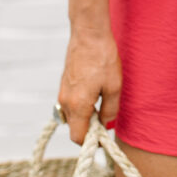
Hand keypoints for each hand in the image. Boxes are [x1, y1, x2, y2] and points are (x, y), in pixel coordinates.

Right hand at [57, 25, 122, 144]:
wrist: (89, 34)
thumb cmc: (103, 58)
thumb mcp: (114, 87)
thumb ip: (110, 110)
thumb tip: (106, 125)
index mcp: (78, 105)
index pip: (78, 137)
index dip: (91, 141)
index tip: (103, 138)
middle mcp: (65, 101)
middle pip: (74, 127)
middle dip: (88, 129)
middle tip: (105, 119)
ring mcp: (62, 92)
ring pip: (71, 116)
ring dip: (84, 116)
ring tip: (101, 103)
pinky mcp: (63, 84)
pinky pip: (69, 104)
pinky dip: (80, 106)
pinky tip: (94, 92)